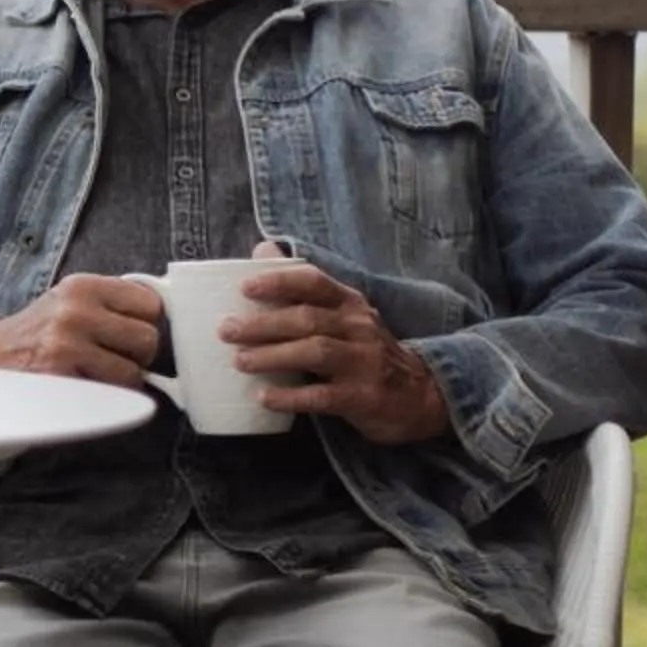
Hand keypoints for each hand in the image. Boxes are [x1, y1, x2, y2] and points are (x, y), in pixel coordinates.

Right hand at [0, 274, 164, 386]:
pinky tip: (82, 387)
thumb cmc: (37, 332)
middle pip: (148, 339)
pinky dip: (104, 398)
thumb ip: (111, 302)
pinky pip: (109, 396)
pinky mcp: (61, 380)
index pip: (150, 303)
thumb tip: (164, 311)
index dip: (145, 322)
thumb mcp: (68, 300)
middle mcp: (75, 312)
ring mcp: (66, 347)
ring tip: (94, 374)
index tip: (128, 331)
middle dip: (137, 355)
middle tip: (113, 357)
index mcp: (81, 286)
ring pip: (132, 374)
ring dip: (120, 381)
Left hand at [223, 241, 450, 443]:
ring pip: (315, 352)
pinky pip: (323, 396)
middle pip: (307, 318)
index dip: (279, 281)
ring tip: (240, 361)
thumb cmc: (364, 350)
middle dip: (263, 323)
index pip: (314, 282)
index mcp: (349, 303)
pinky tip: (264, 397)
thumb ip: (304, 288)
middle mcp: (358, 326)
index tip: (245, 288)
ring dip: (273, 356)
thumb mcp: (343, 314)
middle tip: (226, 330)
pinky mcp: (364, 396)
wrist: (419, 394)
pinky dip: (291, 396)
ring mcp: (364, 362)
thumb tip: (261, 249)